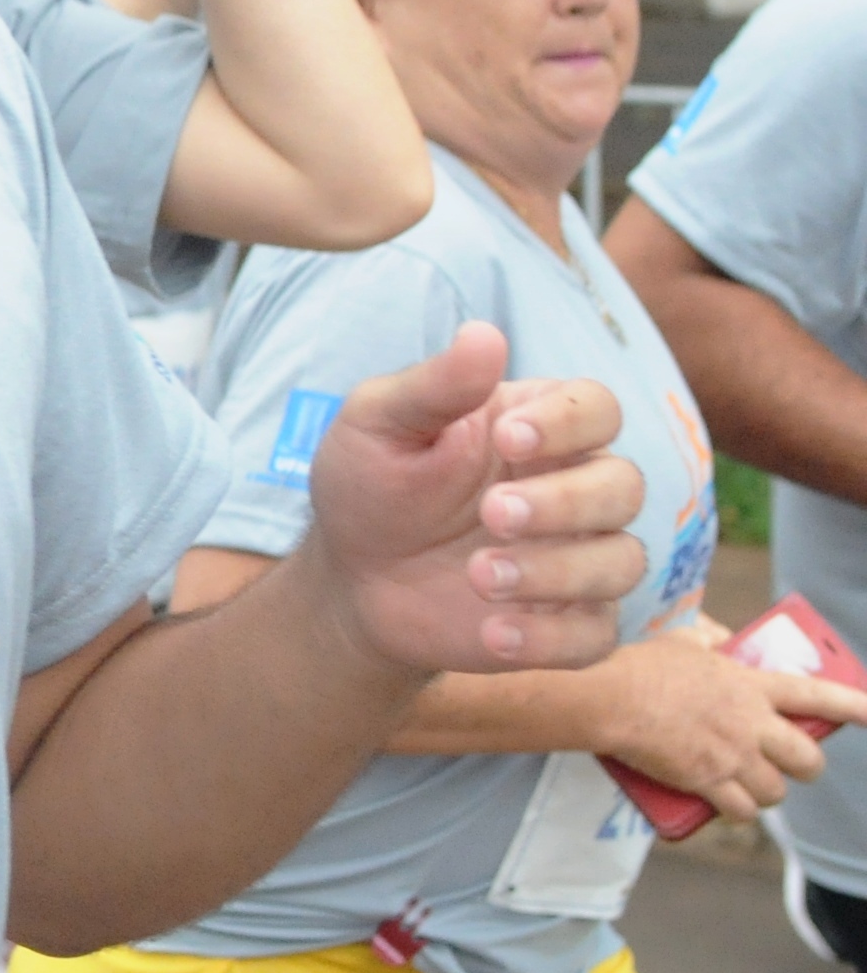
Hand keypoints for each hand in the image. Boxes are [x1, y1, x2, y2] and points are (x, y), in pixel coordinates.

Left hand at [302, 325, 649, 672]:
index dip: (569, 421)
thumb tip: (485, 334)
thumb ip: (433, 387)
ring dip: (557, 571)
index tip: (509, 437)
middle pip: (623, 485)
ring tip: (478, 574)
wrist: (350, 576)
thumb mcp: (378, 425)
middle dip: (564, 502)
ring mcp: (577, 558)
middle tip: (491, 513)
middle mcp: (573, 488)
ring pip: (622, 561)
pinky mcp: (568, 624)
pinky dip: (548, 638)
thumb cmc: (369, 484)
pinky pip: (595, 635)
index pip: (598, 408)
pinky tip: (489, 631)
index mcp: (536, 427)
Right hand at [595, 625, 866, 823]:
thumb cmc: (639, 666)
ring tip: (746, 785)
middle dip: (805, 767)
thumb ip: (708, 635)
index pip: (817, 695)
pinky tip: (725, 805)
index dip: (854, 706)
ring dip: (765, 792)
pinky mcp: (708, 782)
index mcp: (750, 686)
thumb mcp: (679, 640)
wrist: (609, 701)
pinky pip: (742, 812)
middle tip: (788, 765)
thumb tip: (720, 634)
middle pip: (807, 760)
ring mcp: (733, 757)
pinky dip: (738, 812)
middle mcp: (752, 724)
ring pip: (776, 791)